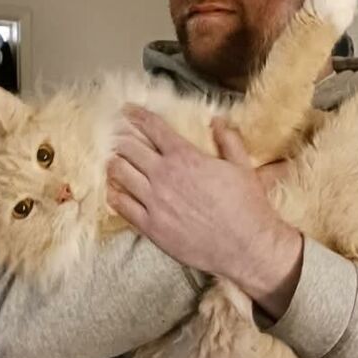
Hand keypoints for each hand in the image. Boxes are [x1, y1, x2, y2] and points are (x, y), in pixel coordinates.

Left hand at [107, 107, 302, 316]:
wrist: (245, 246)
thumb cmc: (247, 206)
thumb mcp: (243, 166)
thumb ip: (228, 140)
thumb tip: (218, 120)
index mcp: (185, 156)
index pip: (153, 128)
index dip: (137, 116)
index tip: (127, 110)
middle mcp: (164, 175)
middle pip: (129, 148)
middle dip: (120, 138)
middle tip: (115, 135)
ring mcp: (154, 201)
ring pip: (120, 173)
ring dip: (113, 163)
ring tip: (111, 160)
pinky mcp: (150, 226)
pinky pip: (122, 206)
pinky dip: (114, 195)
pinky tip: (112, 191)